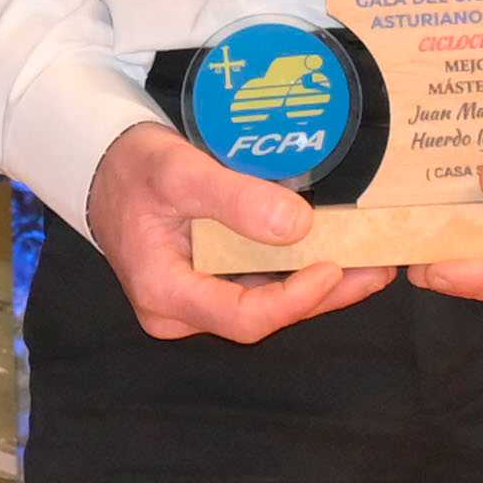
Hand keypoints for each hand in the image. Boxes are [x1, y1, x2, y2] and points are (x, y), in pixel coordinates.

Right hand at [85, 121, 395, 341]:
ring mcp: (200, 297)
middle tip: (380, 268)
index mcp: (166, 294)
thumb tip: (298, 227)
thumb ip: (234, 199)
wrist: (103, 164)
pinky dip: (300, 267)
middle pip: (264, 314)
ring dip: (322, 283)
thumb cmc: (133, 168)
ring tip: (375, 260)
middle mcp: (184, 309)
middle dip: (324, 294)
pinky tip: (340, 250)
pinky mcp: (213, 280)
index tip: (334, 268)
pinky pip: (263, 282)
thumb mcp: (179, 173)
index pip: (243, 317)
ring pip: (269, 300)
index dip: (295, 301)